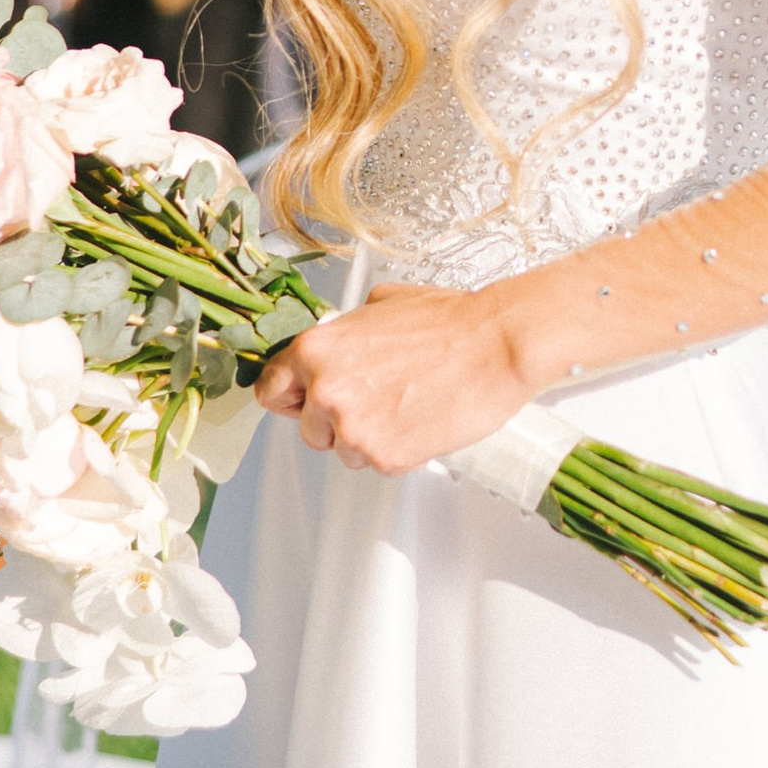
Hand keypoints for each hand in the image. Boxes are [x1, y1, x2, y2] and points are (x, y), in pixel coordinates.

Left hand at [255, 285, 529, 471]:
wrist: (496, 344)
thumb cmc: (451, 322)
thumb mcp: (382, 303)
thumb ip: (347, 330)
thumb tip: (340, 343)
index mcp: (316, 349)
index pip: (271, 390)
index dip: (293, 397)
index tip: (305, 402)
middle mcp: (326, 389)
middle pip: (309, 428)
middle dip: (337, 421)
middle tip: (377, 402)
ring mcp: (353, 427)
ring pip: (344, 451)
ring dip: (369, 438)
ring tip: (406, 408)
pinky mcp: (384, 455)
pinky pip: (379, 463)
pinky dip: (399, 451)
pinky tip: (421, 422)